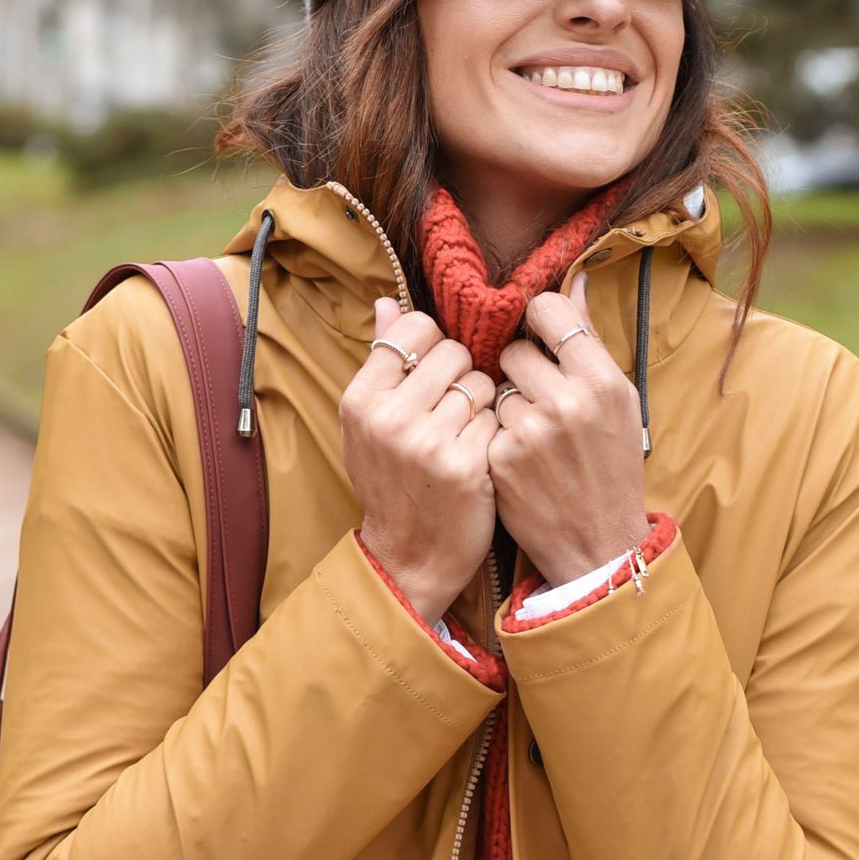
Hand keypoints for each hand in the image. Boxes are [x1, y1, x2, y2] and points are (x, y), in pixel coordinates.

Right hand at [340, 299, 497, 621]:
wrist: (408, 558)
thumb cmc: (392, 484)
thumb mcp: (368, 425)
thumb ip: (381, 362)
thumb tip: (387, 301)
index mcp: (361, 399)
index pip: (416, 329)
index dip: (436, 345)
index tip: (437, 371)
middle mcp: (390, 417)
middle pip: (454, 352)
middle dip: (463, 374)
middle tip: (454, 408)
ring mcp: (428, 442)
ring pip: (481, 383)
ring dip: (483, 404)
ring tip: (465, 433)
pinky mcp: (466, 465)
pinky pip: (497, 418)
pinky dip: (495, 433)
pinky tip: (479, 455)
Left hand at [489, 269, 647, 586]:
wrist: (598, 545)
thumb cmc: (612, 468)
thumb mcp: (618, 402)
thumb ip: (589, 340)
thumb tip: (574, 278)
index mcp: (603, 381)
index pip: (549, 311)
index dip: (538, 322)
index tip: (540, 339)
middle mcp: (568, 402)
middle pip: (513, 349)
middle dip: (519, 368)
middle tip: (538, 397)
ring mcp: (530, 432)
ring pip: (495, 386)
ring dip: (506, 403)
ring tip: (533, 433)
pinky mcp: (500, 458)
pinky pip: (486, 422)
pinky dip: (496, 435)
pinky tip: (520, 459)